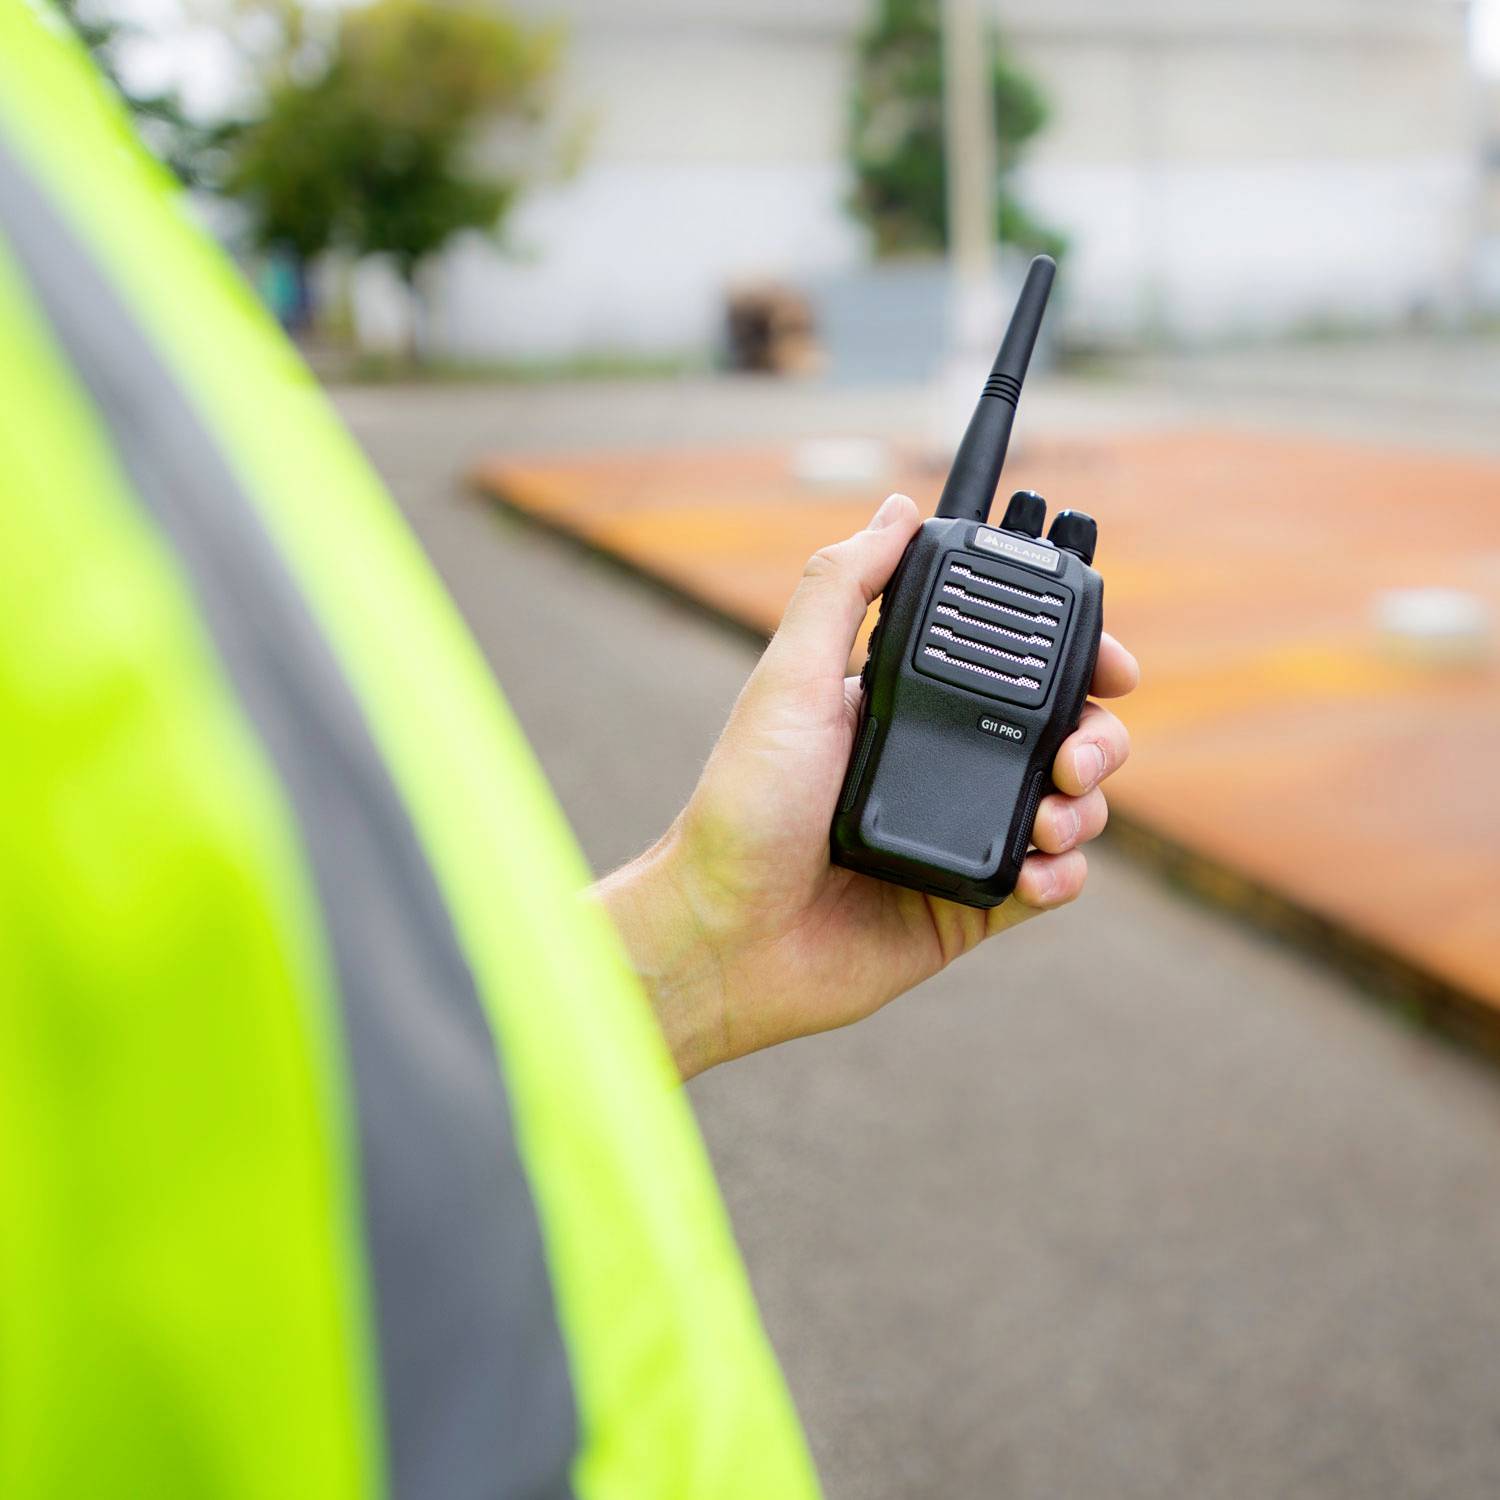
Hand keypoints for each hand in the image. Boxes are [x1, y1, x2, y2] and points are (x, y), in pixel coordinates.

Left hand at [593, 493, 1138, 1078]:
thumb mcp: (788, 679)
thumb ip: (842, 588)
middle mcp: (942, 765)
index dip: (1074, 660)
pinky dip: (1063, 875)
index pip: (1012, 668)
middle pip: (1061, 734)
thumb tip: (898, 509)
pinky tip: (1038, 872)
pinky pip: (1048, 883)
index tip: (1111, 663)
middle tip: (1077, 755)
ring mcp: (959, 834)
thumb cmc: (743, 806)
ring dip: (1086, 805)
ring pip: (1068, 806)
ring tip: (1054, 815)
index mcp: (908, 707)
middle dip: (1097, 737)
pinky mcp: (969, 905)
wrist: (726, 934)